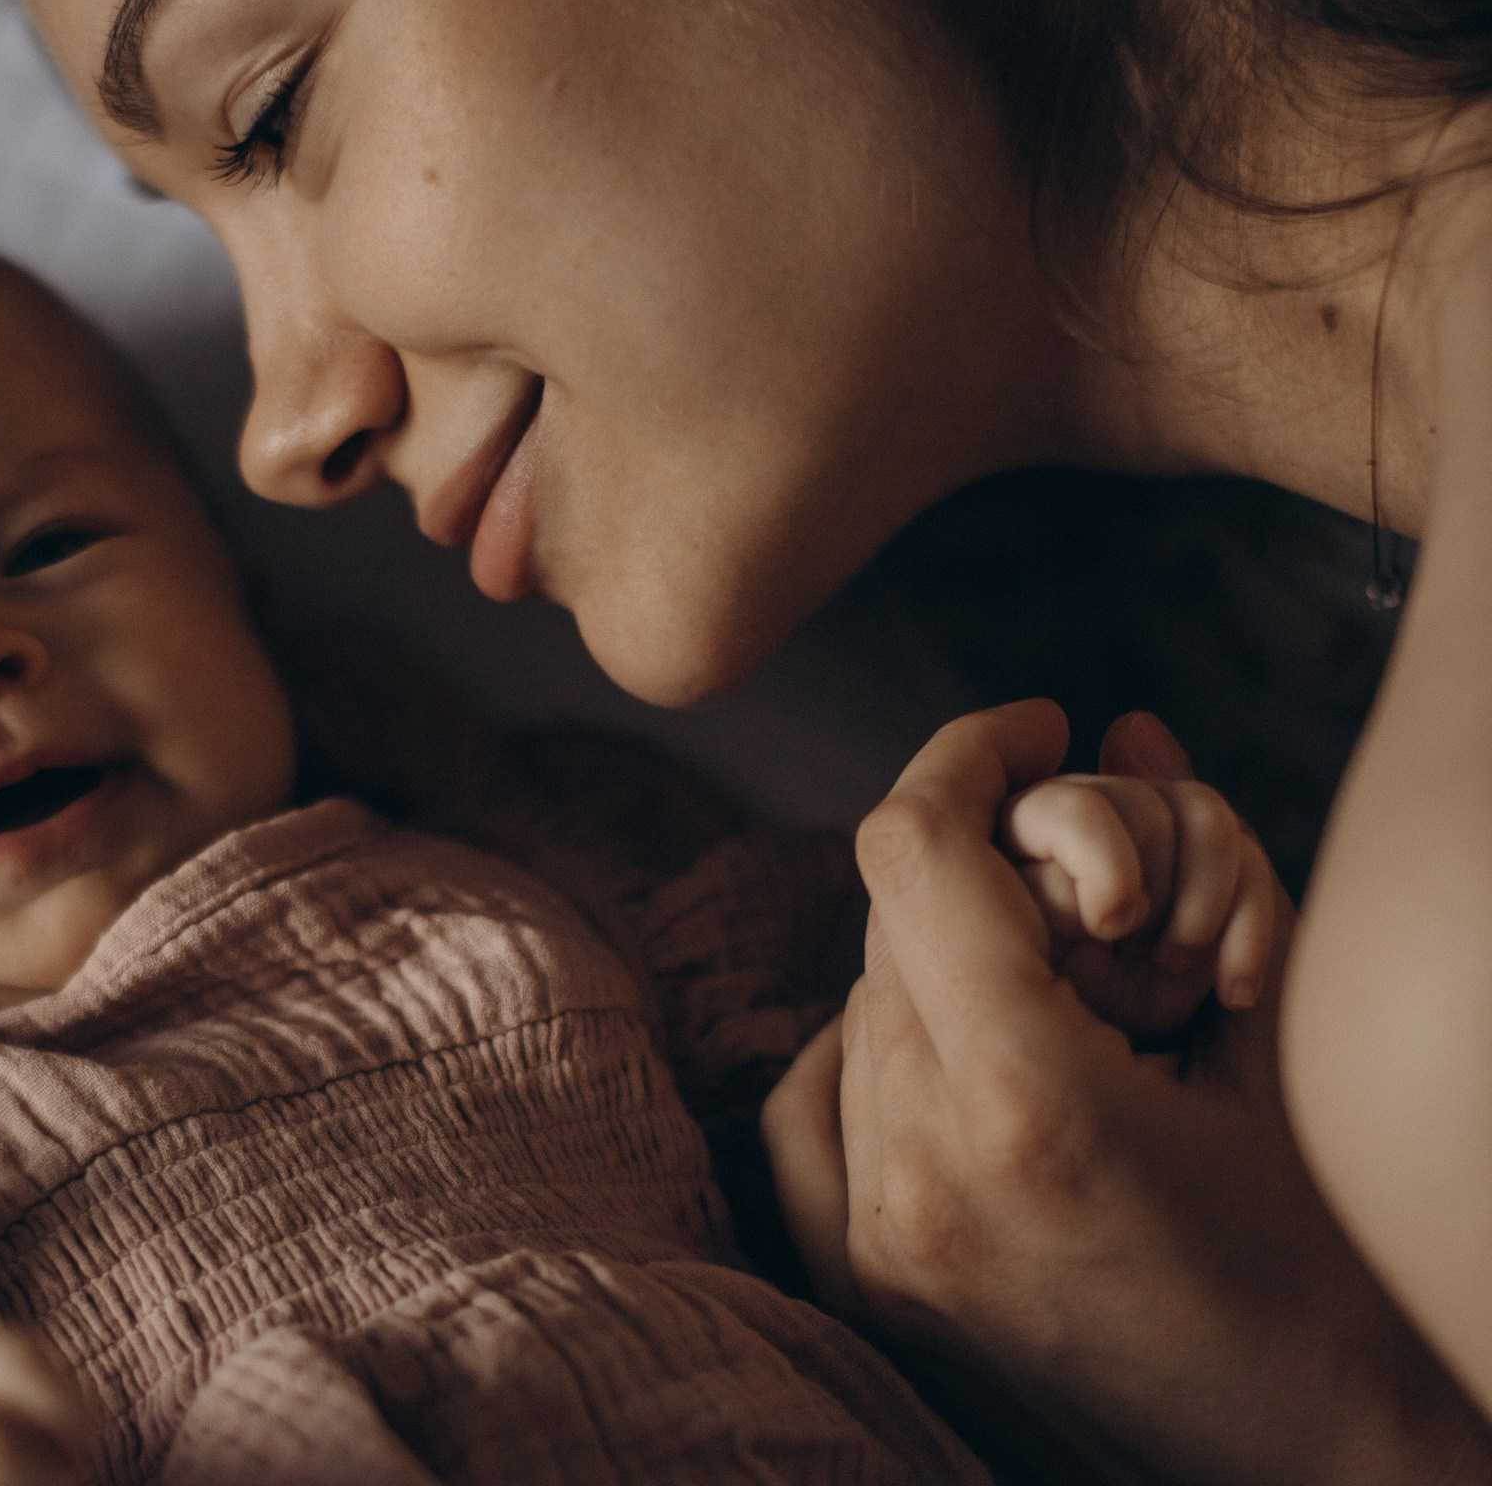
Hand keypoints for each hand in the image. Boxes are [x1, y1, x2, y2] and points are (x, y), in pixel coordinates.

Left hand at [762, 701, 1491, 1485]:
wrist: (1316, 1453)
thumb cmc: (1332, 1249)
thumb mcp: (1274, 1036)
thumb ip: (1192, 865)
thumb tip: (1121, 727)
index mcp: (1028, 1105)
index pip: (910, 852)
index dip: (965, 754)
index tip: (1033, 724)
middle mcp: (924, 1173)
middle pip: (890, 928)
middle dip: (987, 879)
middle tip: (1099, 907)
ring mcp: (879, 1242)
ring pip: (856, 1007)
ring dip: (943, 969)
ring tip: (1065, 1005)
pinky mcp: (864, 1287)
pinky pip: (806, 1106)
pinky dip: (868, 1050)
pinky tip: (954, 1042)